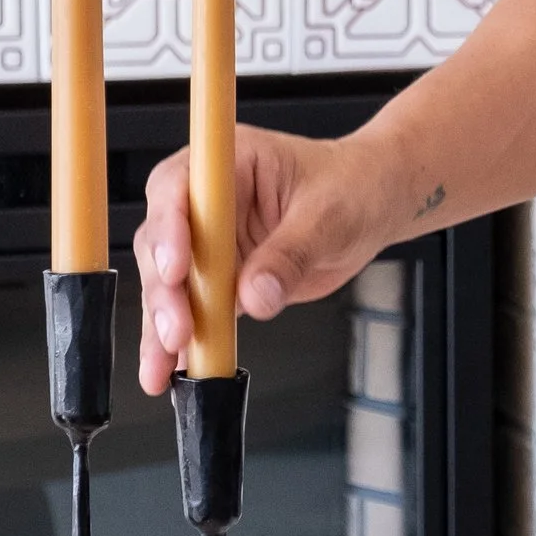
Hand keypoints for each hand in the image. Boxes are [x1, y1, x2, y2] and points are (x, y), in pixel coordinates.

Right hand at [132, 125, 397, 394]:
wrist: (374, 205)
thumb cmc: (353, 188)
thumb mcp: (329, 216)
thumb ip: (290, 254)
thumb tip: (255, 296)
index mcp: (227, 163)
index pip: (178, 188)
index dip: (169, 229)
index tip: (176, 270)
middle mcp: (207, 200)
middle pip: (163, 242)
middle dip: (164, 291)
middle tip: (177, 331)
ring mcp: (210, 242)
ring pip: (168, 284)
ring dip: (161, 325)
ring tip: (161, 367)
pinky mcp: (220, 279)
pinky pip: (194, 311)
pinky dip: (182, 344)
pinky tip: (169, 373)